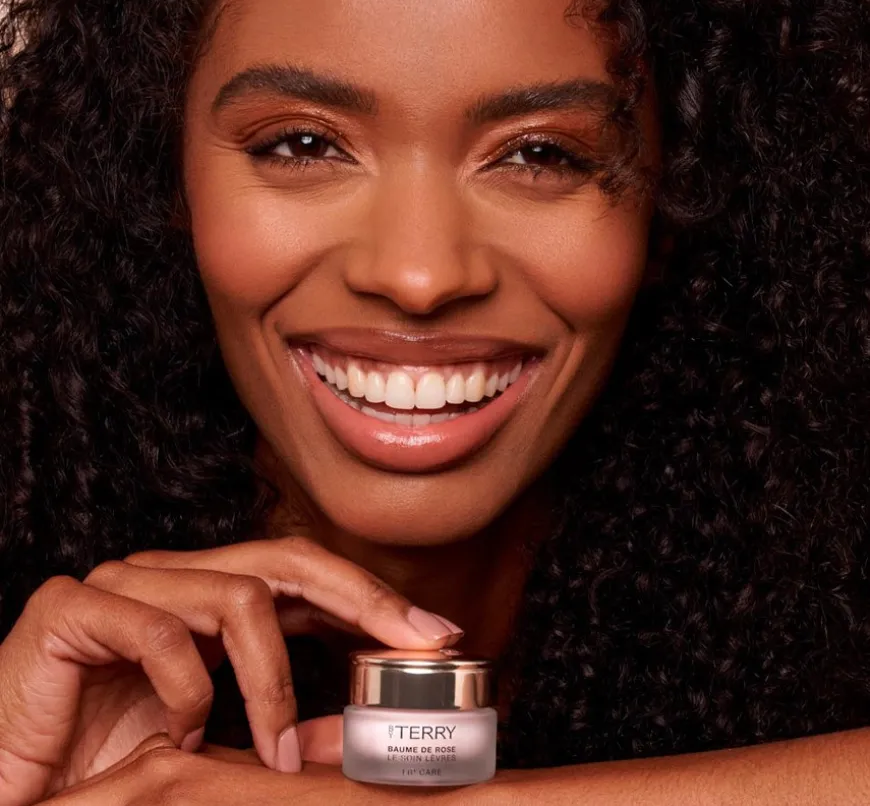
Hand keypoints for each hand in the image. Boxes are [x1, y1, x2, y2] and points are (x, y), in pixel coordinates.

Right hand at [0, 537, 462, 805]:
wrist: (9, 784)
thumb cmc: (103, 763)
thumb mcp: (210, 740)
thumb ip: (272, 721)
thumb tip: (347, 728)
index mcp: (207, 599)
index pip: (307, 578)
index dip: (372, 599)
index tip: (436, 634)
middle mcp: (173, 576)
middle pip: (288, 560)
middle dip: (362, 599)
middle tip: (416, 643)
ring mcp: (123, 582)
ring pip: (236, 595)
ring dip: (272, 683)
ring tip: (278, 752)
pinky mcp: (71, 605)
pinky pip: (159, 631)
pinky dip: (187, 689)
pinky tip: (180, 731)